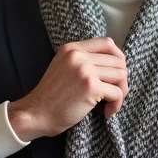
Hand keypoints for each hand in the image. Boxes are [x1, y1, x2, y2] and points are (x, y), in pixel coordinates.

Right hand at [7, 37, 127, 140]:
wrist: (36, 113)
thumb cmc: (51, 96)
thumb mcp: (63, 67)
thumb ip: (83, 60)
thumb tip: (114, 64)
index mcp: (72, 48)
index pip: (107, 43)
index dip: (118, 58)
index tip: (116, 74)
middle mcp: (78, 55)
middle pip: (118, 60)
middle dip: (121, 80)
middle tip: (113, 94)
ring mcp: (85, 70)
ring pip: (121, 75)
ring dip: (121, 92)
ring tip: (110, 104)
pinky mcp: (90, 86)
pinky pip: (117, 93)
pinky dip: (116, 104)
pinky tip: (107, 112)